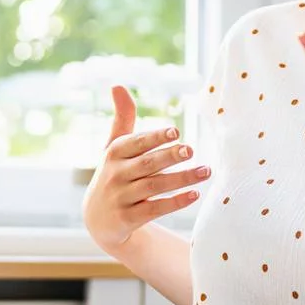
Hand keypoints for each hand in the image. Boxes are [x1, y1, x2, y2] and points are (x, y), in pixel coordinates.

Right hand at [81, 86, 211, 252]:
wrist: (98, 219)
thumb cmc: (114, 174)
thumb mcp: (114, 147)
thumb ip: (122, 118)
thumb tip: (117, 84)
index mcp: (113, 153)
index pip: (135, 143)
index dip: (155, 137)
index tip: (176, 131)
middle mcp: (114, 175)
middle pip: (147, 164)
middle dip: (169, 156)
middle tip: (191, 149)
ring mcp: (120, 198)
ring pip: (154, 186)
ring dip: (181, 179)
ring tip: (206, 171)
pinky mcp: (127, 220)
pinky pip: (154, 210)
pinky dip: (175, 202)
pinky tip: (195, 194)